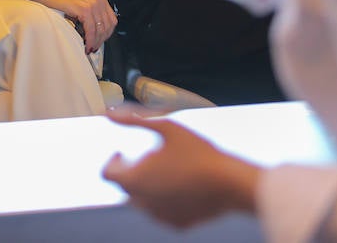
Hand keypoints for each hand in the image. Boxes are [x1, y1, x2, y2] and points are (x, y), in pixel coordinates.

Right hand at [19, 0, 116, 52]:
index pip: (111, 20)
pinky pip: (91, 30)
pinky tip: (85, 44)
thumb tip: (96, 34)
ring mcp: (92, 4)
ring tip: (88, 47)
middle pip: (107, 26)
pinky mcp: (84, 9)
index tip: (100, 41)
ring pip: (100, 30)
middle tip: (93, 47)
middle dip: (101, 40)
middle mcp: (98, 0)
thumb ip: (91, 15)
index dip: (106, 34)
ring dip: (95, 42)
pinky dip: (90, 39)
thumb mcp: (81, 4)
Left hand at [102, 108, 260, 228]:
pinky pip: (161, 211)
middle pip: (124, 187)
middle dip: (130, 171)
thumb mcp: (165, 127)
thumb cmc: (199, 153)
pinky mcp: (177, 224)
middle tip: (147, 158)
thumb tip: (110, 113)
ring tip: (167, 169)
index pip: (107, 174)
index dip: (112, 161)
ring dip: (146, 186)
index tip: (122, 152)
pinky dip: (163, 199)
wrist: (230, 182)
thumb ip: (134, 120)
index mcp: (135, 178)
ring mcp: (160, 215)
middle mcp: (143, 202)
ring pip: (142, 201)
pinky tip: (180, 185)